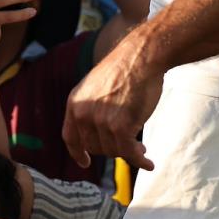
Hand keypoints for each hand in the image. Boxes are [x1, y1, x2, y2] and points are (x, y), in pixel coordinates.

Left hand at [63, 34, 161, 170]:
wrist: (141, 55)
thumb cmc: (126, 68)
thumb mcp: (97, 87)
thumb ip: (93, 109)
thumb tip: (101, 136)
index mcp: (75, 102)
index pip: (70, 137)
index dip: (77, 152)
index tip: (85, 162)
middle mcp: (83, 113)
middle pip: (95, 147)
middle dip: (113, 149)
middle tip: (131, 148)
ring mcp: (101, 121)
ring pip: (113, 150)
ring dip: (129, 153)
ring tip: (142, 148)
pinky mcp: (120, 126)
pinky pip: (128, 153)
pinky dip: (139, 161)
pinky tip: (148, 163)